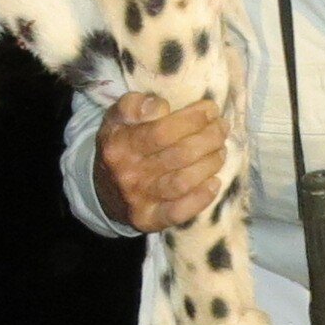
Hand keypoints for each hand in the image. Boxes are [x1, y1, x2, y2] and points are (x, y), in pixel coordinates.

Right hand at [93, 91, 226, 232]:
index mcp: (119, 144)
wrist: (103, 190)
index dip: (192, 120)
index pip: (162, 131)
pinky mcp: (149, 219)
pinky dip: (201, 198)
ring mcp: (139, 199)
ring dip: (210, 164)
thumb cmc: (119, 146)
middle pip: (179, 155)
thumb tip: (160, 106)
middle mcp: (128, 173)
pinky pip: (178, 213)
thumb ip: (133, 105)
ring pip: (183, 181)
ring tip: (221, 150)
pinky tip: (214, 182)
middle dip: (209, 138)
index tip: (210, 110)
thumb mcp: (116, 119)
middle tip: (221, 128)